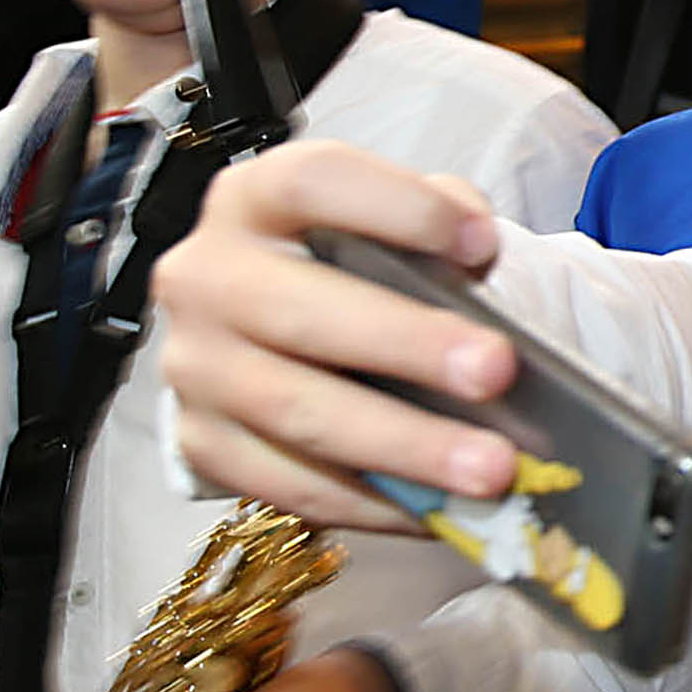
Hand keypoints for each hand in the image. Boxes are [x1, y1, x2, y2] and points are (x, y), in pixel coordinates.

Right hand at [153, 142, 522, 531]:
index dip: (397, 209)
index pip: (312, 183)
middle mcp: (206, 277)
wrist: (277, 335)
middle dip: (406, 345)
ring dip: (403, 445)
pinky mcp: (203, 444)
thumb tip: (477, 255)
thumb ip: (438, 218)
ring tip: (491, 467)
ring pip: (297, 411)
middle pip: (298, 311)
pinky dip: (374, 502)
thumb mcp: (392, 222)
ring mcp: (195, 366)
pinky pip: (289, 484)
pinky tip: (442, 508)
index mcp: (253, 200)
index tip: (481, 246)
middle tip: (496, 372)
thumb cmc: (355, 268)